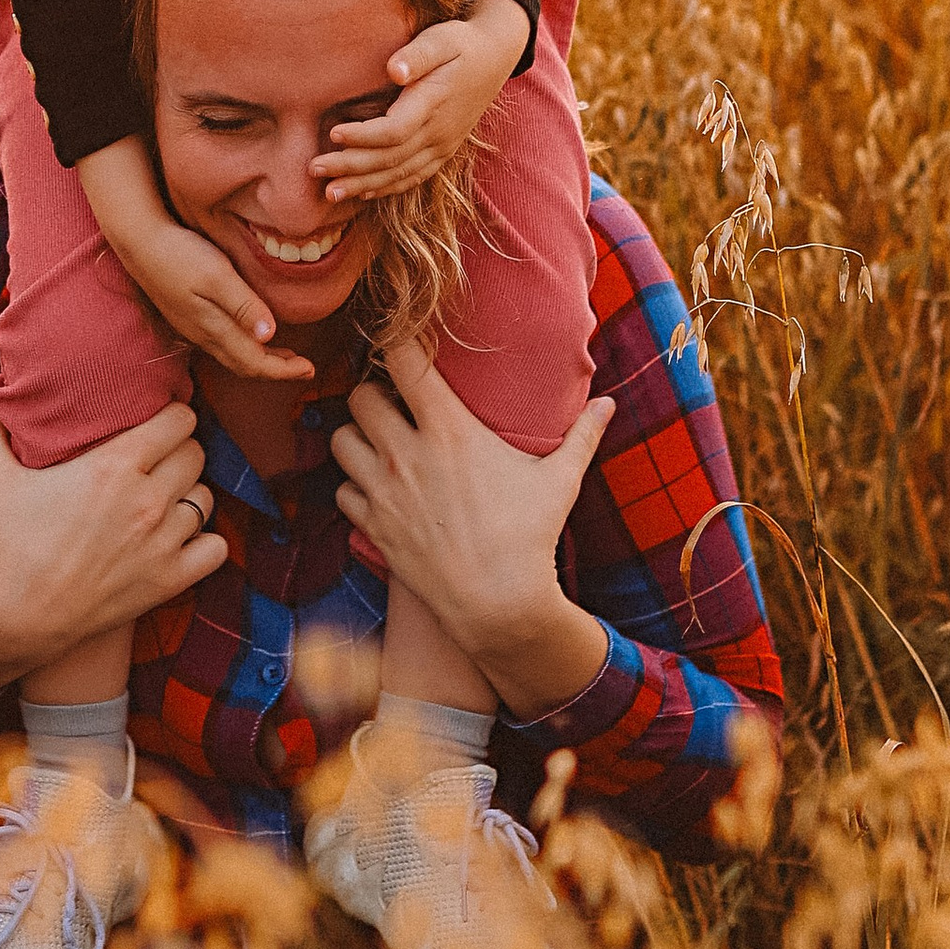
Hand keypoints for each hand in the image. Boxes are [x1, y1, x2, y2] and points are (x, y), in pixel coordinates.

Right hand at [0, 383, 226, 692]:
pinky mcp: (169, 580)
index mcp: (113, 464)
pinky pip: (216, 548)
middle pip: (195, 453)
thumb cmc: (8, 542)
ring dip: (190, 494)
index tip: (158, 422)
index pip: (179, 419)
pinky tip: (182, 538)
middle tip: (161, 458)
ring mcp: (162, 542)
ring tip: (167, 497)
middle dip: (181, 451)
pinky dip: (205, 542)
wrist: (17, 616)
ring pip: (206, 497)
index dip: (172, 416)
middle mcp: (146, 498)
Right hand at [102, 204, 317, 383]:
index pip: (255, 363)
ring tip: (284, 356)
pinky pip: (221, 344)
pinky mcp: (187, 316)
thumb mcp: (217, 275)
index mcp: (214, 328)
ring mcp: (193, 327)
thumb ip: (244, 306)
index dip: (284, 371)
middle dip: (276, 371)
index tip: (309, 370)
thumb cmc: (179, 254)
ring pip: (232, 356)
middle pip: (244, 365)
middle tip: (303, 369)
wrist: (139, 242)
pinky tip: (250, 334)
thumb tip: (271, 336)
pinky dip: (244, 347)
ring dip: (260, 360)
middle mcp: (203, 335)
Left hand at [317, 0, 528, 201]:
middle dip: (352, 167)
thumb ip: (419, 53)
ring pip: (400, 173)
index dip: (364, 137)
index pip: (396, 130)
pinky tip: (363, 193)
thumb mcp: (443, 38)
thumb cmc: (461, 43)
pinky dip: (387, 187)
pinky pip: (414, 177)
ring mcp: (443, 145)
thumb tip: (394, 70)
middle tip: (314, 169)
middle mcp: (439, 132)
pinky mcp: (443, 151)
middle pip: (392, 158)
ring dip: (364, 185)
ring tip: (330, 192)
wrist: (495, 58)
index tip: (333, 134)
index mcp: (435, 102)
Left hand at [330, 341, 615, 718]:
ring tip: (380, 443)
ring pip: (340, 440)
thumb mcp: (559, 481)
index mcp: (449, 430)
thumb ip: (582, 436)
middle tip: (394, 403)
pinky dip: (354, 487)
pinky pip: (342, 492)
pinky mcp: (374, 527)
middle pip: (359, 395)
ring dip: (356, 437)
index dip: (397, 343)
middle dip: (373, 392)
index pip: (403, 361)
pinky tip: (379, 490)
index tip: (405, 344)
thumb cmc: (530, 539)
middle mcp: (407, 454)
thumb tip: (608, 404)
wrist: (498, 605)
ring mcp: (385, 492)